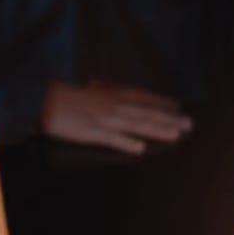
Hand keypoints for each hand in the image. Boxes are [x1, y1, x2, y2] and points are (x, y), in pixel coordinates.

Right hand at [40, 80, 191, 154]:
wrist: (43, 101)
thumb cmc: (65, 96)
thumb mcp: (88, 90)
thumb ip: (100, 90)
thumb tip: (103, 85)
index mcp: (112, 94)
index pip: (143, 98)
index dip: (161, 103)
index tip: (179, 108)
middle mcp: (113, 105)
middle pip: (146, 112)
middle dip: (169, 119)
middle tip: (190, 124)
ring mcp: (104, 119)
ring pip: (136, 125)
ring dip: (158, 129)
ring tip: (176, 135)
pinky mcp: (92, 133)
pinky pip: (112, 139)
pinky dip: (127, 143)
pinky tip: (141, 149)